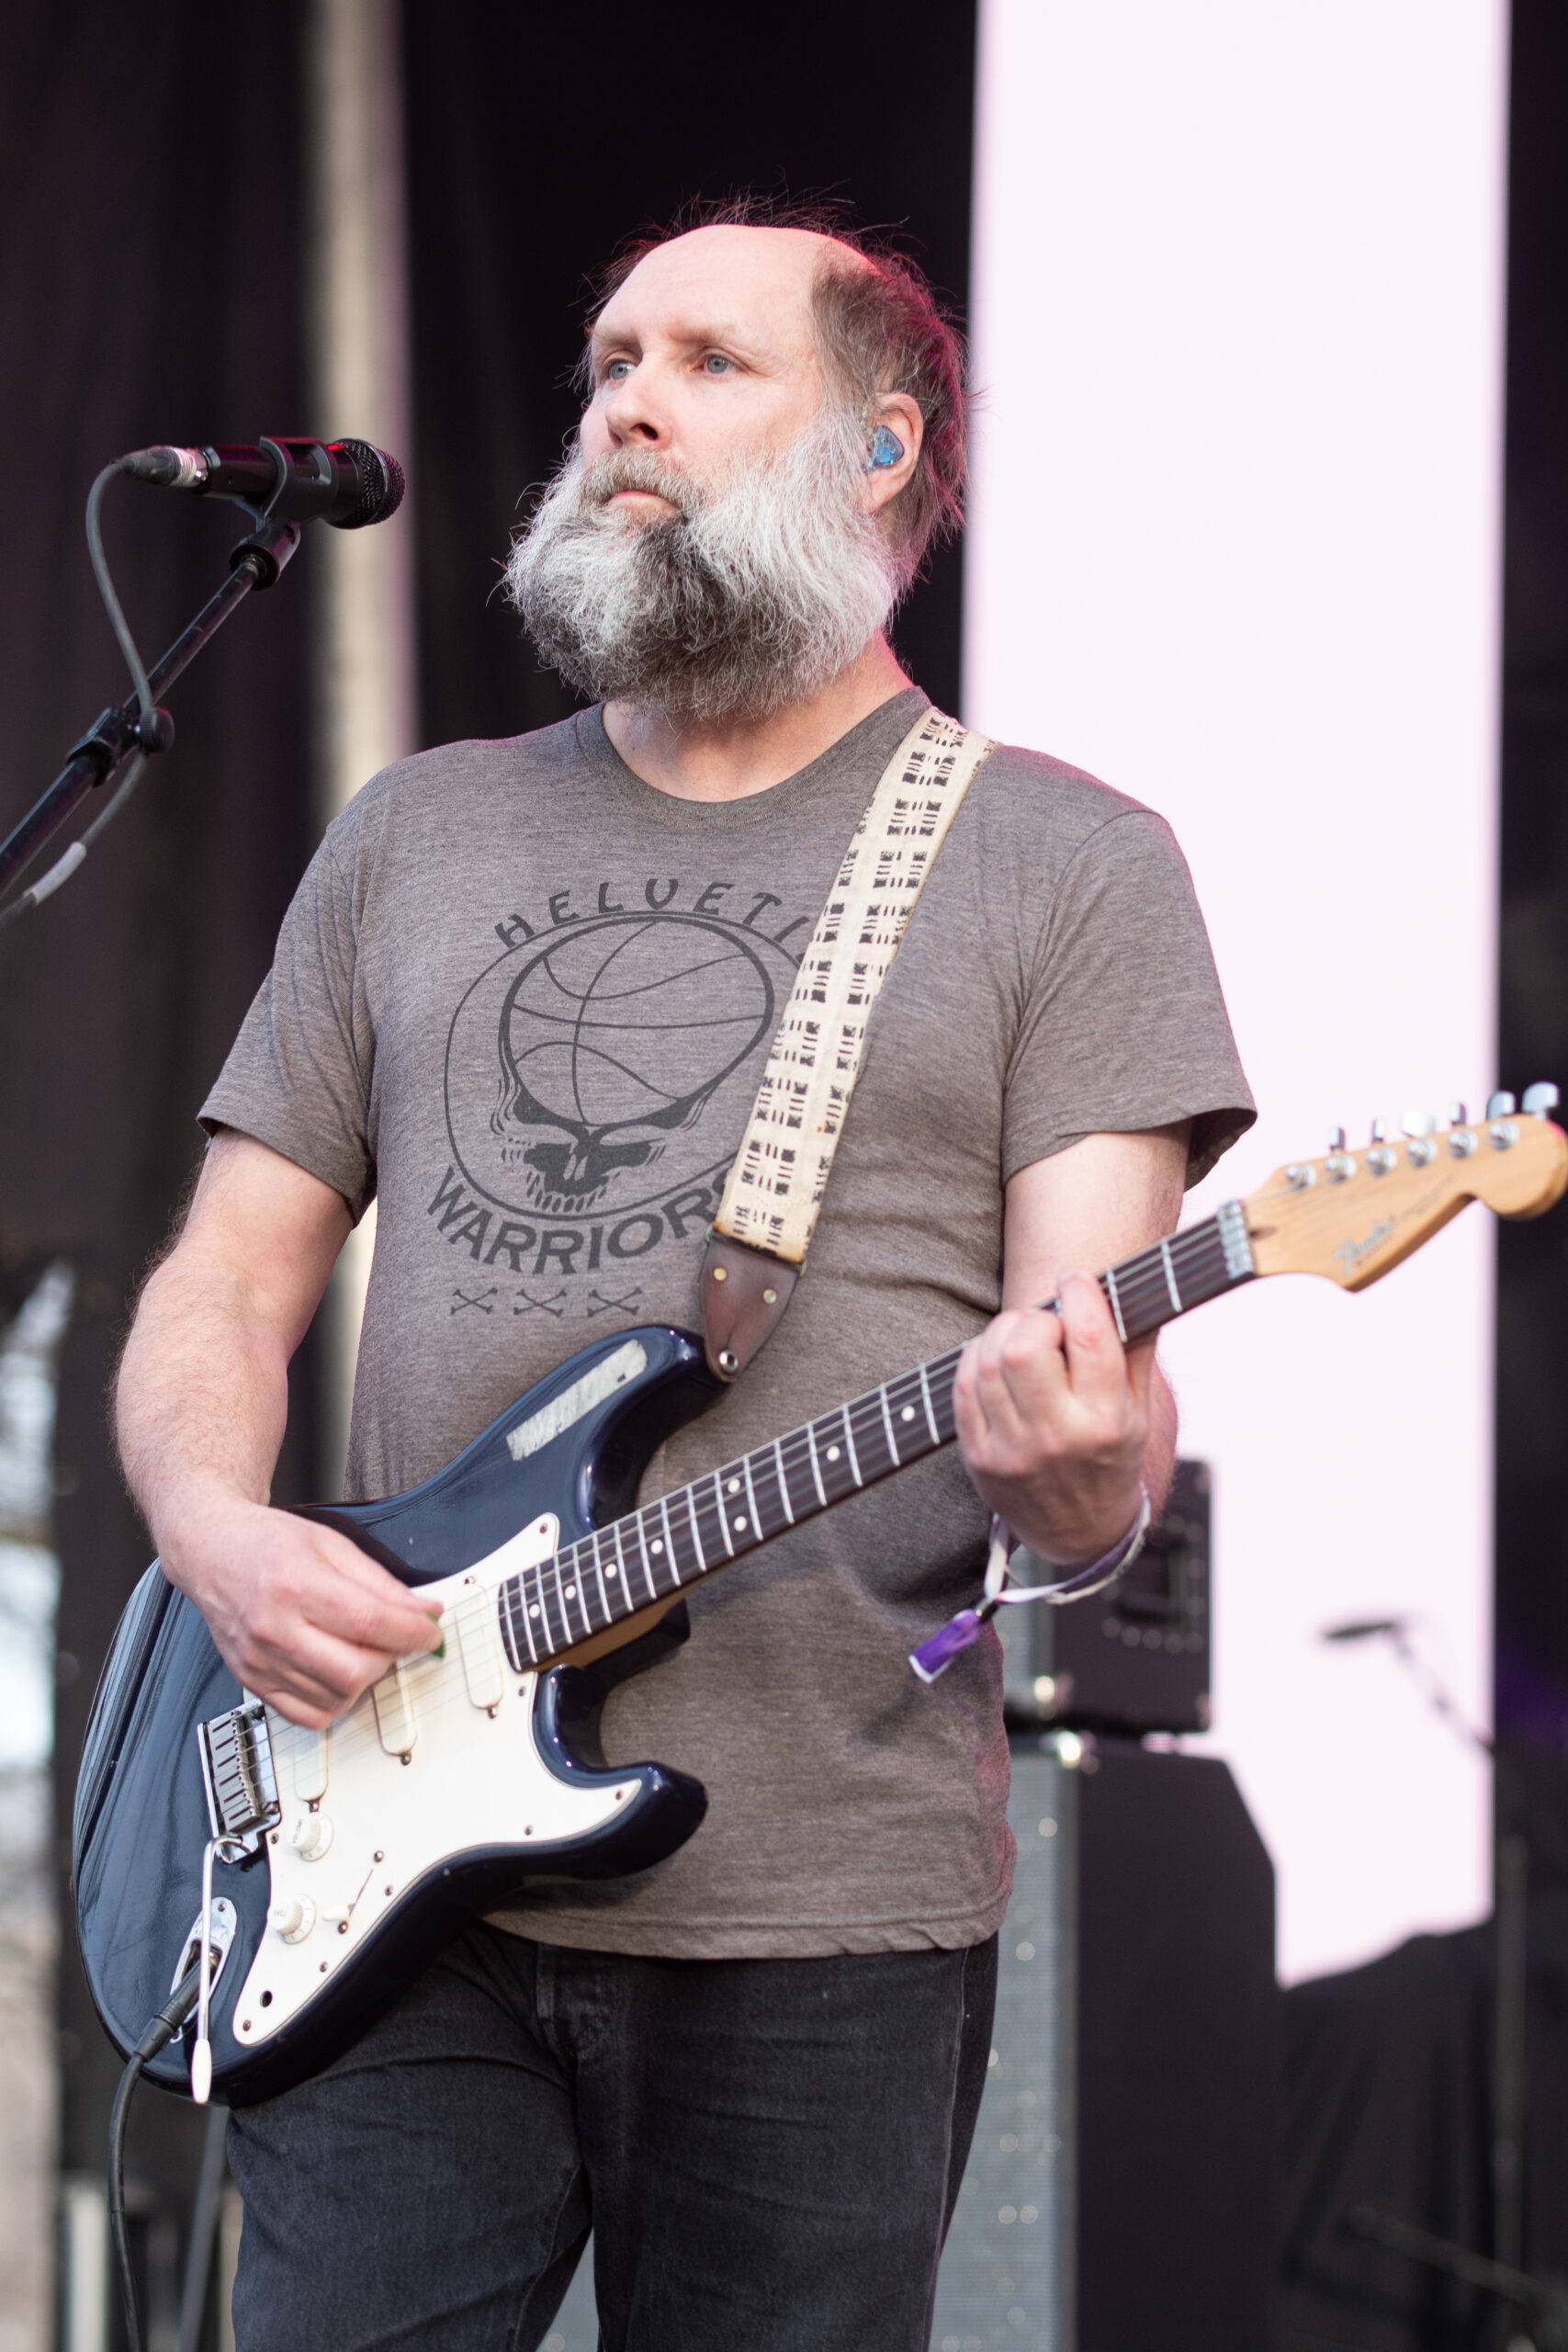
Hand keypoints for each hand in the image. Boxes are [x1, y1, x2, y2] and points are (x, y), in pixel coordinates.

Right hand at [161, 1492, 442, 1728]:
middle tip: (393, 1637)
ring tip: (360, 1648)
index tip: (430, 1631)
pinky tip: (336, 1672)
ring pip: (337, 1697)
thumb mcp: (332, 1544)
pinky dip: (335, 1701)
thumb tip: (423, 1611)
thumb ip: (380, 1582)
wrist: (211, 1551)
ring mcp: (260, 1661)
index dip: (412, 1631)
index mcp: (297, 1585)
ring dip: (364, 1678)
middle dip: (390, 1657)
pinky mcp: (252, 1682)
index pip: (370, 1622)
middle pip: (355, 1669)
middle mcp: (274, 1628)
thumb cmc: (266, 1543)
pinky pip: (307, 1716)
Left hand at [953, 1272, 1151, 1564]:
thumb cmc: (1110, 1459)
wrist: (1080, 1533)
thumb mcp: (1138, 1411)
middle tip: (1047, 1326)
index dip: (1079, 1293)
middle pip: (1025, 1345)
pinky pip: (963, 1386)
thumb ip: (1135, 1349)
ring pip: (988, 1360)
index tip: (1075, 1279)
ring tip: (1022, 1341)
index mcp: (1106, 1421)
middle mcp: (1058, 1436)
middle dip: (1035, 1319)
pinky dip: (976, 1359)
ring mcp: (1013, 1449)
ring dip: (1002, 1334)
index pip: (1089, 1337)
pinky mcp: (979, 1456)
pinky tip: (997, 1363)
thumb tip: (1132, 1286)